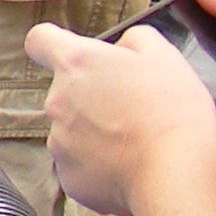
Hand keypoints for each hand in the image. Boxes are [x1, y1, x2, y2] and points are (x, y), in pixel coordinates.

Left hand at [29, 0, 215, 215]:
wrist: (175, 173)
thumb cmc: (171, 112)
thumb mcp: (163, 55)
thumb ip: (134, 39)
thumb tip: (123, 46)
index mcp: (75, 63)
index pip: (40, 41)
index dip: (55, 45)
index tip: (75, 56)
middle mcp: (57, 101)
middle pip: (65, 93)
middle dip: (92, 98)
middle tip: (132, 109)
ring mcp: (59, 142)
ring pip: (73, 131)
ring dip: (96, 133)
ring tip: (136, 142)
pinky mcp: (69, 176)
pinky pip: (81, 165)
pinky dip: (100, 166)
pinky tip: (130, 166)